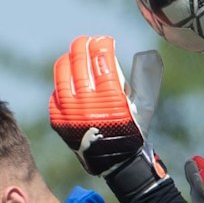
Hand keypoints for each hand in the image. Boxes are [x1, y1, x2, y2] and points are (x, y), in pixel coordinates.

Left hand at [49, 35, 162, 178]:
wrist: (116, 162)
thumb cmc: (133, 129)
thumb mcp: (145, 105)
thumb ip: (147, 78)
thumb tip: (147, 53)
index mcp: (110, 98)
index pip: (101, 59)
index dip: (102, 44)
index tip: (105, 40)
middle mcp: (88, 104)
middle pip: (79, 62)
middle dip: (84, 46)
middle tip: (88, 41)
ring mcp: (70, 113)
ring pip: (63, 74)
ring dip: (69, 59)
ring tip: (75, 54)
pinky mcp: (59, 121)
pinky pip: (56, 93)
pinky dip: (62, 81)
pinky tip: (69, 75)